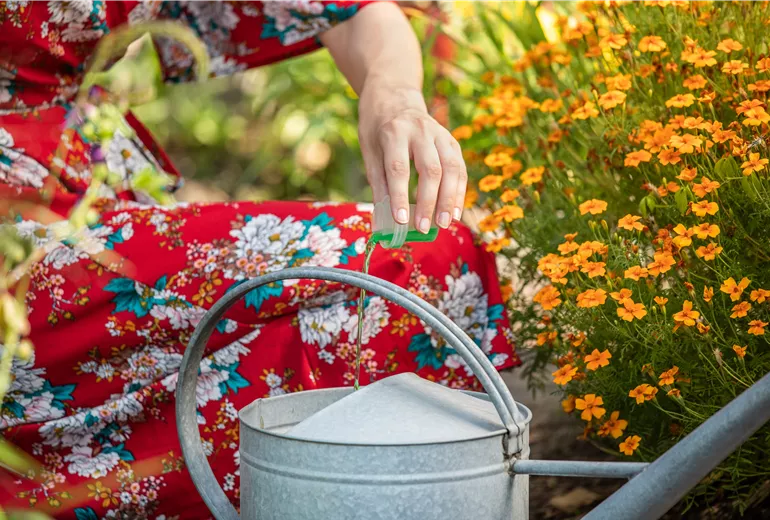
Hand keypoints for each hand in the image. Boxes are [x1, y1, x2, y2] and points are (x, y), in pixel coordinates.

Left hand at [357, 80, 466, 231]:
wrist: (394, 97)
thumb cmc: (377, 130)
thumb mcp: (370, 152)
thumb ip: (379, 184)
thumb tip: (384, 222)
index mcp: (393, 132)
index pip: (399, 168)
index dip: (400, 196)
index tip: (401, 220)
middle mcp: (420, 130)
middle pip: (430, 169)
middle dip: (428, 201)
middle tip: (424, 228)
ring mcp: (439, 134)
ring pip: (450, 168)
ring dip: (449, 199)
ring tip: (445, 224)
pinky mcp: (451, 141)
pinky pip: (459, 168)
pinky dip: (459, 192)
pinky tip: (456, 212)